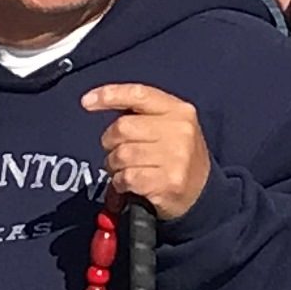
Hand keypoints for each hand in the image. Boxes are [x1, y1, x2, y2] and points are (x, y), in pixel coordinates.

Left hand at [80, 83, 211, 221]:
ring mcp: (176, 157)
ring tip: (124, 170)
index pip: (138, 94)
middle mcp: (180, 131)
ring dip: (114, 166)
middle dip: (110, 142)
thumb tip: (97, 102)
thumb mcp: (169, 126)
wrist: (203, 194)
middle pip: (123, 127)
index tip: (87, 102)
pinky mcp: (168, 182)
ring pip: (122, 155)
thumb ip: (141, 114)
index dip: (109, 95)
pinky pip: (126, 178)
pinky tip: (129, 184)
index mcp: (179, 111)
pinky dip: (120, 183)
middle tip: (116, 152)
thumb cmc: (177, 156)